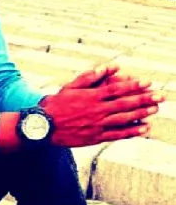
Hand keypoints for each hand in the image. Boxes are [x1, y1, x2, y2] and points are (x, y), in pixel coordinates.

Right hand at [41, 64, 164, 146]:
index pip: (118, 89)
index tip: (148, 83)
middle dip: (145, 99)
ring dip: (142, 114)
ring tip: (155, 110)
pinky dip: (132, 132)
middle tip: (160, 96)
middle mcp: (97, 110)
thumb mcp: (71, 86)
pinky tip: (144, 129)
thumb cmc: (56, 104)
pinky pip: (117, 134)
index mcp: (92, 96)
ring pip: (124, 119)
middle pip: (126, 104)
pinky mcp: (95, 137)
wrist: (42, 127)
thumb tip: (109, 67)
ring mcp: (97, 125)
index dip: (135, 86)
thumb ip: (91, 76)